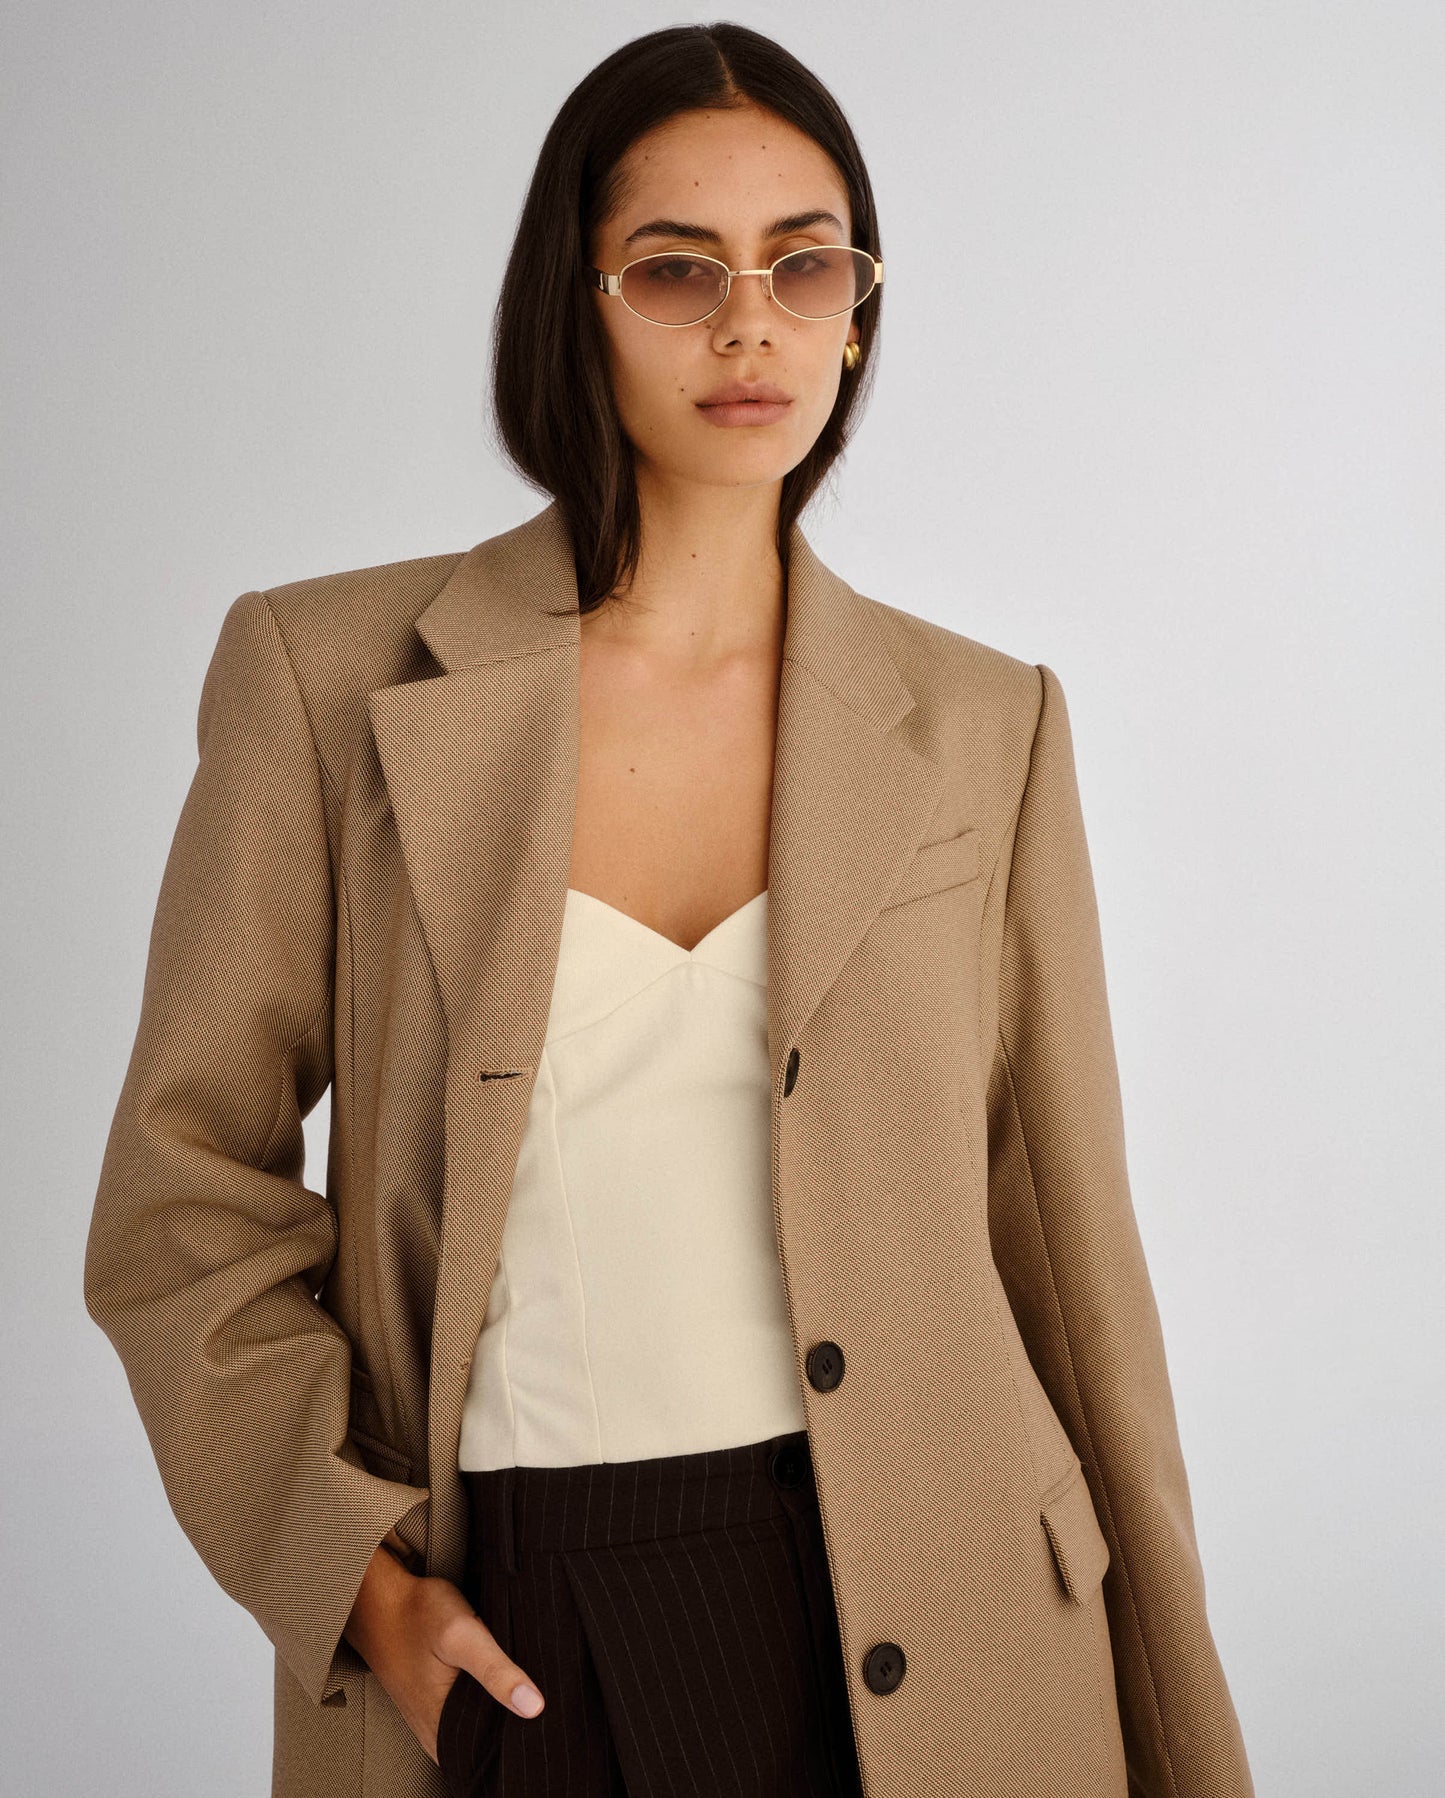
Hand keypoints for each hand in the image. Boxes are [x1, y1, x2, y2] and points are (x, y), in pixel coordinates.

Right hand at [344, 1537, 545, 1763]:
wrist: (377, 1596)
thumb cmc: (418, 1613)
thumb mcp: (462, 1635)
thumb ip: (497, 1672)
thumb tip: (535, 1707)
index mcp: (441, 1732)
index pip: (492, 1758)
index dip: (521, 1744)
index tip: (547, 1725)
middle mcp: (435, 1735)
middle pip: (486, 1746)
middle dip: (513, 1729)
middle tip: (540, 1702)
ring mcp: (431, 1720)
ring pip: (478, 1731)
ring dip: (499, 1715)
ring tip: (525, 1691)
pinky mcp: (432, 1703)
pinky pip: (466, 1717)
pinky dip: (485, 1704)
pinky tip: (500, 1685)